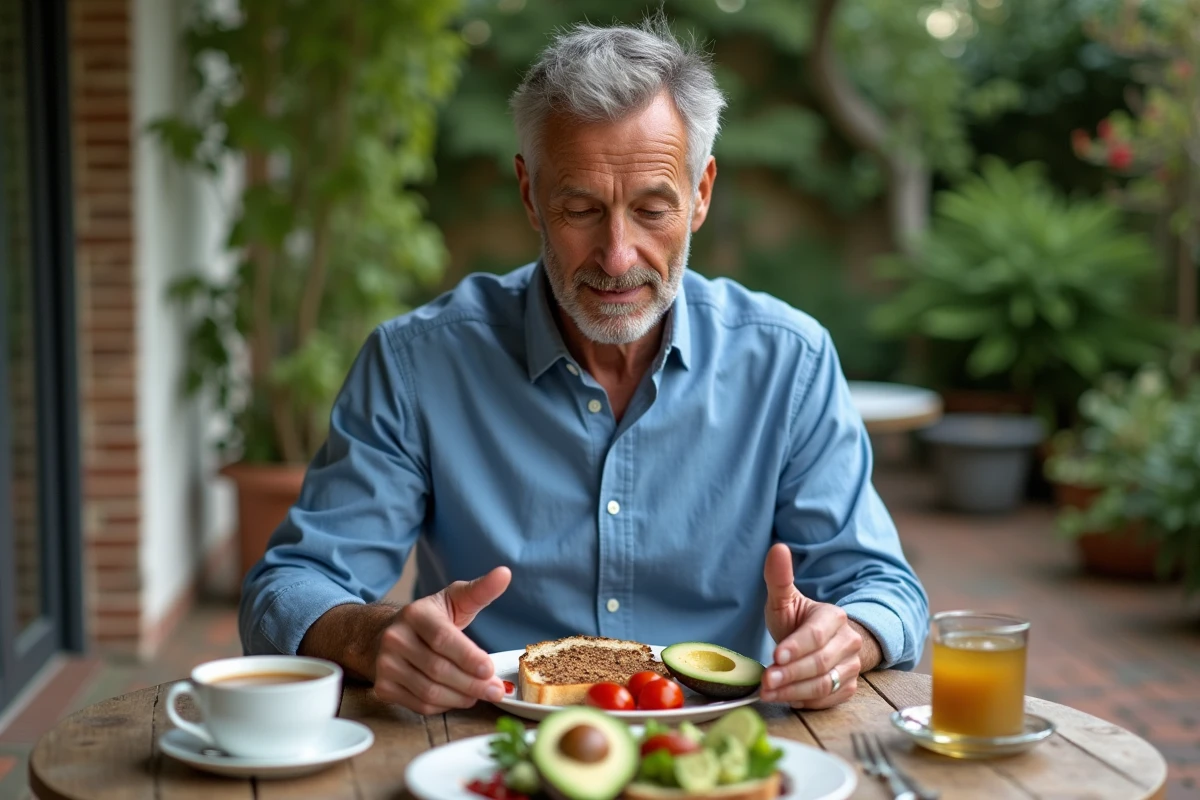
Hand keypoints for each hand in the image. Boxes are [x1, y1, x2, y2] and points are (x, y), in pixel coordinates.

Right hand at [373, 566, 510, 714]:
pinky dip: (444, 706)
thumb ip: (480, 591)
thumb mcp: (453, 600)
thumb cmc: (429, 619)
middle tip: (496, 690)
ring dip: (461, 697)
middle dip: (472, 684)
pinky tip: (458, 697)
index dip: (468, 657)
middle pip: (438, 669)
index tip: (490, 669)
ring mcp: (386, 665)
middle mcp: (395, 638)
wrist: (384, 635)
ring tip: (481, 694)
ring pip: (430, 691)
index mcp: (415, 614)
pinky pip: (420, 705)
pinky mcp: (383, 687)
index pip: (442, 638)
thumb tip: (505, 574)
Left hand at [760, 543, 861, 708]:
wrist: (818, 641)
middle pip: (820, 663)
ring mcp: (850, 667)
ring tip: (769, 692)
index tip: (775, 656)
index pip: (816, 634)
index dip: (796, 647)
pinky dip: (804, 702)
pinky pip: (827, 700)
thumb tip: (778, 548)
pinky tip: (785, 698)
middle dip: (790, 674)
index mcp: (834, 617)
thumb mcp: (784, 599)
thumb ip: (779, 578)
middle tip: (766, 681)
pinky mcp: (847, 688)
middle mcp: (848, 642)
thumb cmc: (797, 620)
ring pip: (824, 684)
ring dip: (794, 691)